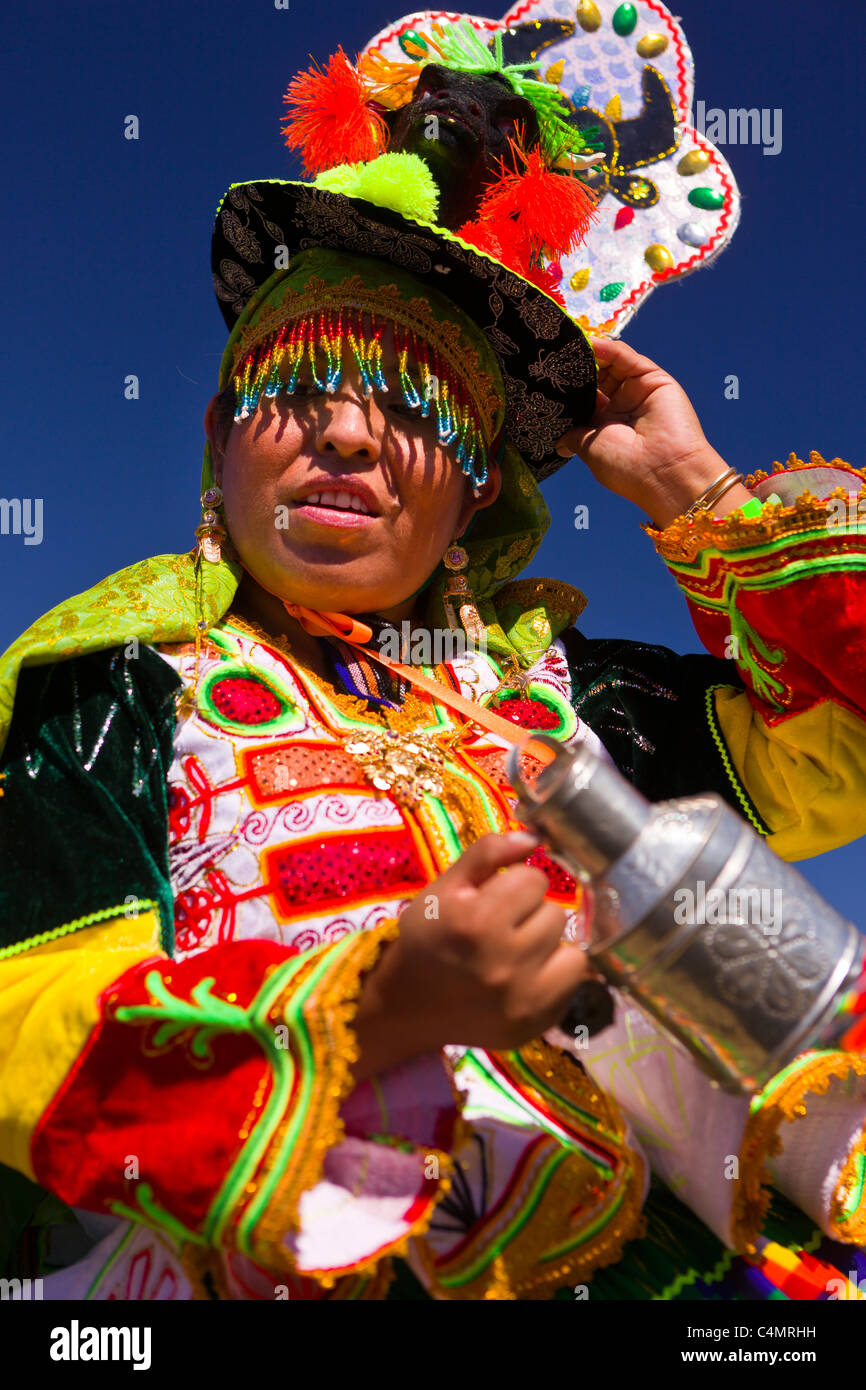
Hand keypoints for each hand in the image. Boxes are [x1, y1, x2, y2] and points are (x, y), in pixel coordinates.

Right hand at [353, 831, 588, 1078]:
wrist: (405, 1007)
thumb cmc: (425, 939)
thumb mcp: (444, 888)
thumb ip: (487, 853)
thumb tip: (534, 837)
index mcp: (476, 922)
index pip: (533, 880)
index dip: (514, 884)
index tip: (494, 898)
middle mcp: (503, 962)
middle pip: (554, 913)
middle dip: (531, 914)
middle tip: (503, 928)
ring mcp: (523, 999)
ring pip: (571, 947)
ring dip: (547, 944)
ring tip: (516, 952)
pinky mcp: (537, 1022)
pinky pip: (574, 981)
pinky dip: (556, 973)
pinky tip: (528, 975)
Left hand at [554, 337, 752, 527]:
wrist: (663, 470)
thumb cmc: (625, 467)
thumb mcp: (589, 449)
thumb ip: (573, 435)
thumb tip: (557, 440)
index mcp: (607, 427)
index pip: (586, 399)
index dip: (569, 389)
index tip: (548, 377)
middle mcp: (623, 408)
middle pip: (598, 378)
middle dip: (579, 369)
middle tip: (556, 357)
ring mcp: (638, 392)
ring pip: (612, 365)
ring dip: (592, 355)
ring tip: (570, 347)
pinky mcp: (653, 379)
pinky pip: (627, 359)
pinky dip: (609, 349)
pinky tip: (590, 343)